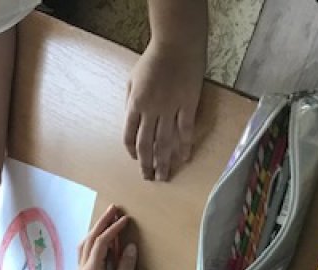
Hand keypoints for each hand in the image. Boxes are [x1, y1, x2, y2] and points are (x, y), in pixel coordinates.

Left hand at [77, 204, 137, 269]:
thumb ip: (125, 267)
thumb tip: (129, 246)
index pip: (101, 243)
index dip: (113, 229)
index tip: (125, 219)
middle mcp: (83, 269)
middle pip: (90, 239)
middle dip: (102, 223)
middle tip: (114, 208)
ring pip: (85, 245)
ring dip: (96, 230)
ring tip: (108, 219)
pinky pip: (86, 253)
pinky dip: (93, 241)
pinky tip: (101, 238)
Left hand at [123, 37, 204, 180]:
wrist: (177, 43)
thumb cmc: (152, 60)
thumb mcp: (132, 79)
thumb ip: (130, 101)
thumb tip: (132, 121)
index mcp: (135, 104)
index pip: (129, 136)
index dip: (132, 151)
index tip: (136, 160)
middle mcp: (151, 110)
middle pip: (147, 145)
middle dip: (147, 164)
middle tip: (149, 178)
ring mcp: (170, 109)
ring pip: (166, 142)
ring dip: (164, 161)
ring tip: (164, 176)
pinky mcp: (188, 105)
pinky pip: (186, 131)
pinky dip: (185, 146)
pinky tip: (185, 159)